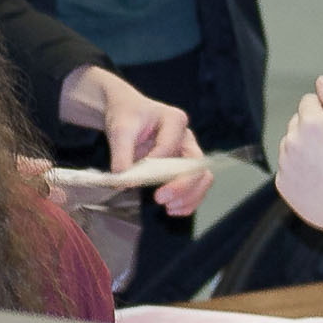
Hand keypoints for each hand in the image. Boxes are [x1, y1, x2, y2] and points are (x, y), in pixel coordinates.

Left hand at [57, 65, 211, 216]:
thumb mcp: (119, 130)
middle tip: (160, 198)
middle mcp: (187, 137)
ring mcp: (188, 153)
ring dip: (190, 196)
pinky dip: (189, 201)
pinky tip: (173, 210)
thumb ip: (121, 153)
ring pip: (202, 178)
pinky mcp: (184, 167)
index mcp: (174, 119)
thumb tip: (123, 181)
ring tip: (169, 208)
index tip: (137, 173)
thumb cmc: (126, 116)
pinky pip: (196, 186)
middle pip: (196, 164)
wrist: (128, 113)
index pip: (169, 146)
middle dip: (182, 185)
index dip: (155, 163)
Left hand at [277, 76, 322, 236]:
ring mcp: (283, 162)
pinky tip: (318, 181)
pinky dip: (299, 171)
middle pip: (297, 122)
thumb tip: (320, 81)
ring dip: (304, 149)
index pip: (308, 102)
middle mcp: (291, 140)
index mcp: (310, 123)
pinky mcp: (281, 182)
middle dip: (312, 130)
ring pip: (291, 144)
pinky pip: (288, 167)